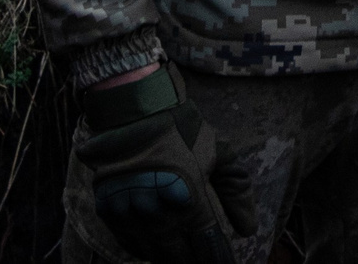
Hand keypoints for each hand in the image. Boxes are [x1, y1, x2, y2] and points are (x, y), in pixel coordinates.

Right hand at [75, 67, 254, 263]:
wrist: (133, 109)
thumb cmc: (181, 129)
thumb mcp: (219, 153)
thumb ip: (237, 192)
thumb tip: (248, 230)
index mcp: (190, 200)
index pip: (207, 247)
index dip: (216, 258)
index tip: (224, 262)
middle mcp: (159, 212)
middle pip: (179, 256)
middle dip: (192, 261)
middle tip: (199, 259)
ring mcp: (132, 213)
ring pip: (153, 253)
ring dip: (167, 258)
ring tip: (180, 257)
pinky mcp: (109, 210)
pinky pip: (128, 243)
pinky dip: (142, 249)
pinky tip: (153, 248)